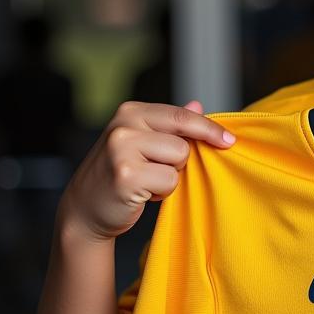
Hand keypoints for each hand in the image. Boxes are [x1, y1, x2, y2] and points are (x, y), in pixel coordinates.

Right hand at [58, 100, 234, 242]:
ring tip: (145, 180)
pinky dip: (161, 192)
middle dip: (177, 161)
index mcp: (130, 111)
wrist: (84, 209)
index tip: (229, 141)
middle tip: (152, 169)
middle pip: (184, 142)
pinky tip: (140, 193)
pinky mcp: (125, 175)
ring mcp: (121, 149)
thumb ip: (170, 125)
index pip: (182, 116)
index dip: (209, 129)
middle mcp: (124, 126)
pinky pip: (169, 181)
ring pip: (178, 160)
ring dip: (169, 177)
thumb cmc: (120, 174)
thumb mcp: (142, 142)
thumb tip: (198, 105)